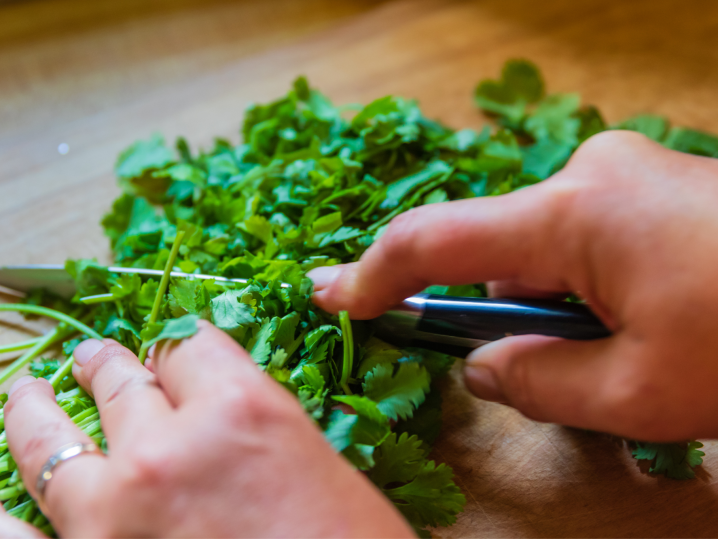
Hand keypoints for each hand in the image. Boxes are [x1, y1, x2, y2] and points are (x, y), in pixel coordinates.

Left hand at [3, 321, 412, 536]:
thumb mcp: (318, 464)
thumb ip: (258, 429)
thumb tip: (218, 419)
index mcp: (241, 409)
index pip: (190, 346)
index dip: (179, 347)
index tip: (171, 354)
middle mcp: (167, 448)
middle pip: (122, 382)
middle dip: (108, 364)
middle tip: (94, 357)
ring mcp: (114, 513)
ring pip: (53, 441)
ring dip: (36, 410)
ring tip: (26, 394)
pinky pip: (17, 538)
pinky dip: (2, 518)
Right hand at [309, 130, 717, 441]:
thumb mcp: (638, 392)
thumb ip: (537, 381)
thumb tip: (482, 367)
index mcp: (575, 215)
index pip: (437, 241)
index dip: (374, 274)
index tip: (332, 295)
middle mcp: (589, 175)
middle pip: (493, 245)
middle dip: (480, 305)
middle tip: (481, 356)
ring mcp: (622, 174)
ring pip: (539, 247)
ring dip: (537, 301)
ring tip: (595, 351)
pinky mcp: (648, 186)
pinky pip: (578, 237)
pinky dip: (571, 284)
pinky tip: (616, 321)